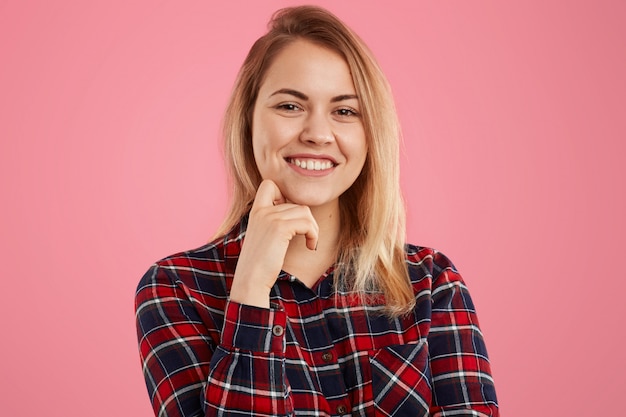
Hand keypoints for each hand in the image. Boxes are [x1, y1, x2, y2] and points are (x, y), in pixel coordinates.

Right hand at [229, 179, 318, 307]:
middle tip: (308, 237)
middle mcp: (262, 211)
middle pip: (296, 202)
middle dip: (307, 220)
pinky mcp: (280, 228)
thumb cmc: (259, 264)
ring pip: (304, 211)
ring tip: (310, 242)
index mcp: (256, 211)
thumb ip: (273, 221)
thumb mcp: (264, 236)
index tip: (290, 217)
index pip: (269, 184)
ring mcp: (270, 218)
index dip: (284, 195)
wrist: (251, 280)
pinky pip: (307, 223)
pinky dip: (314, 235)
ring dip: (313, 228)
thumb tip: (299, 211)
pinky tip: (310, 246)